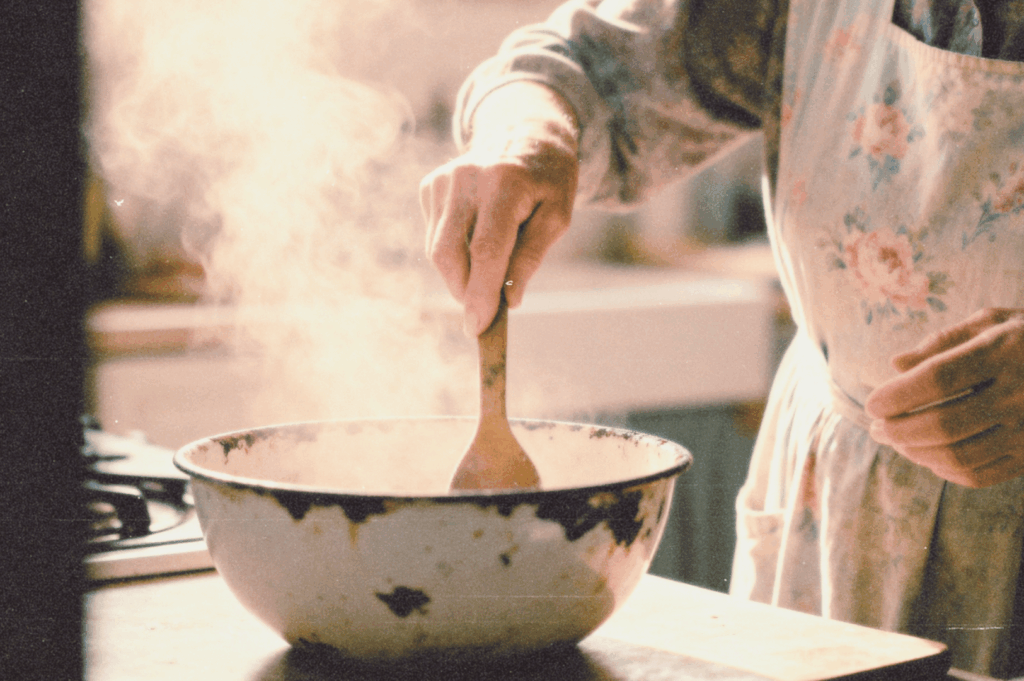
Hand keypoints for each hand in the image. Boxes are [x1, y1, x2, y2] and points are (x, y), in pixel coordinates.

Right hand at [419, 83, 578, 335]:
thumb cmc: (547, 181)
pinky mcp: (430, 186)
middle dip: (464, 291)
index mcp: (504, 183)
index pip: (486, 249)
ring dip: (460, 274)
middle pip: (450, 253)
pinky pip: (436, 236)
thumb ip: (531, 257)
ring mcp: (442, 180)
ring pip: (438, 249)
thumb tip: (509, 299)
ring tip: (488, 271)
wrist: (524, 131)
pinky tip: (477, 238)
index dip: (480, 292)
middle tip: (482, 314)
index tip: (478, 326)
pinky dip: (455, 252)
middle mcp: (466, 178)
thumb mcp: (557, 217)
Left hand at [864, 308, 1023, 486]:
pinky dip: (944, 469)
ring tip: (895, 441)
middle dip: (898, 430)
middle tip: (875, 427)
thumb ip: (943, 342)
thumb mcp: (993, 322)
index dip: (898, 395)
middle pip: (945, 424)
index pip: (939, 378)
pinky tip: (927, 455)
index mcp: (1005, 351)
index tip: (872, 403)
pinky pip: (981, 474)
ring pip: (959, 456)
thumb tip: (896, 364)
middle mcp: (1021, 393)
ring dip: (916, 453)